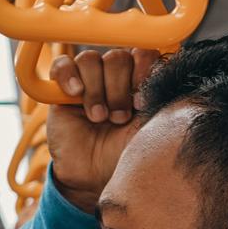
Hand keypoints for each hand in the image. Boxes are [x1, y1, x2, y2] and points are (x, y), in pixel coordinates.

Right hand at [45, 48, 160, 213]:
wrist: (96, 176)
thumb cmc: (125, 153)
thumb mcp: (151, 124)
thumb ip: (158, 93)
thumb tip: (165, 66)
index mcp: (140, 80)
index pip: (144, 52)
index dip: (143, 71)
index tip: (141, 102)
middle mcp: (115, 76)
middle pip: (117, 56)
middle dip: (119, 89)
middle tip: (119, 118)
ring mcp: (89, 80)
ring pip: (90, 59)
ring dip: (96, 91)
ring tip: (98, 117)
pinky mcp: (63, 88)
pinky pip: (63, 65)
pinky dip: (69, 76)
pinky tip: (75, 95)